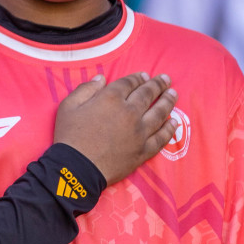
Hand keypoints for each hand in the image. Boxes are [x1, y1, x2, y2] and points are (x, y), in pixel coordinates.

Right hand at [53, 72, 177, 184]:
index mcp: (110, 99)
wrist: (78, 167)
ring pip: (159, 113)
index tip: (145, 75)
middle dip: (157, 85)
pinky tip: (174, 122)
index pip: (129, 83)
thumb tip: (101, 78)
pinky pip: (162, 137)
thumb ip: (85, 89)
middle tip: (166, 79)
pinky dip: (170, 129)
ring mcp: (140, 132)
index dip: (138, 78)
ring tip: (173, 94)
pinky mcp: (144, 149)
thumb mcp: (68, 106)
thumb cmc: (70, 135)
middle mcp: (130, 112)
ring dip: (168, 102)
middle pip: (147, 95)